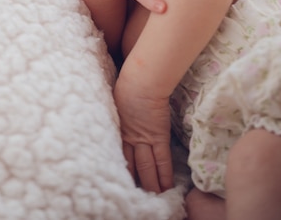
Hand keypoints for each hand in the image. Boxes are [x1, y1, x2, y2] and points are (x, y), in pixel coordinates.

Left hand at [114, 67, 173, 192]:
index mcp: (118, 130)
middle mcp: (130, 138)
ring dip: (150, 184)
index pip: (119, 156)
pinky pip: (162, 160)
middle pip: (132, 165)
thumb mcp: (115, 101)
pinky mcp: (159, 137)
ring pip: (147, 167)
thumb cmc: (127, 85)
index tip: (118, 182)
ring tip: (153, 198)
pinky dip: (165, 174)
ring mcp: (145, 139)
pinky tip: (167, 187)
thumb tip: (113, 114)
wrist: (140, 81)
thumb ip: (116, 112)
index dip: (119, 170)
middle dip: (134, 183)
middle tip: (135, 198)